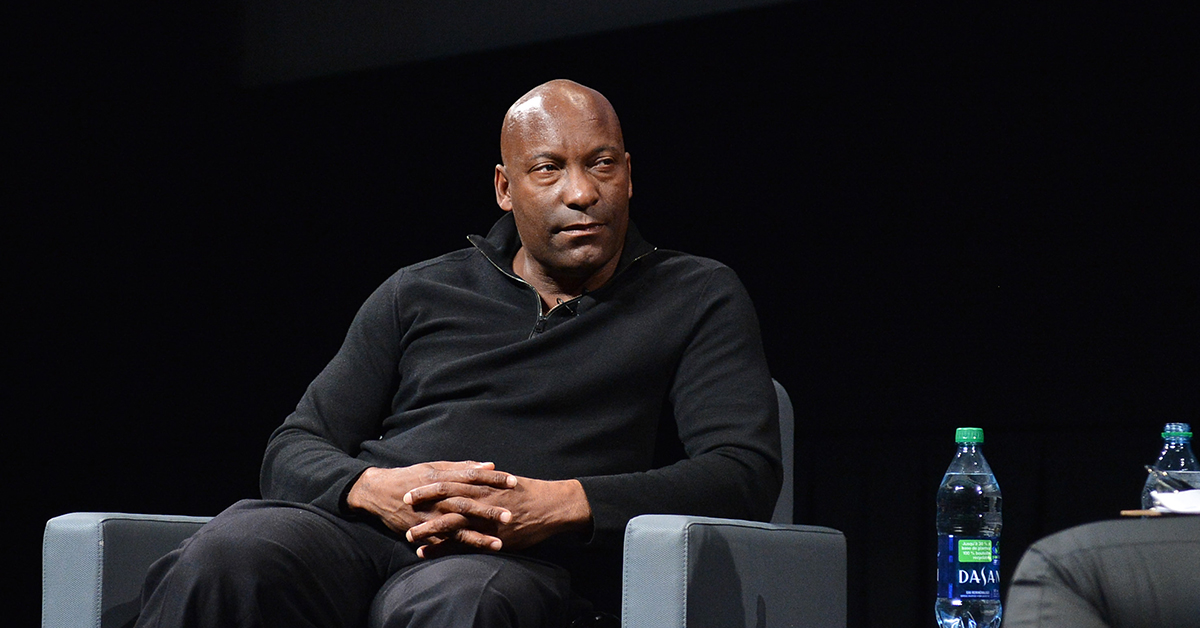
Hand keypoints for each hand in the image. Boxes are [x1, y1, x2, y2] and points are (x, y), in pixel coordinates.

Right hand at [345, 461, 517, 551]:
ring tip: (498, 544)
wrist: (379, 492)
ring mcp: (430, 516)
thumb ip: (463, 467)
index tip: (514, 481)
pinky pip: (442, 543)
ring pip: (457, 527)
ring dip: (478, 536)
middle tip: (511, 516)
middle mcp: (438, 497)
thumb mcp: (436, 467)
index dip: (494, 479)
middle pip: (468, 504)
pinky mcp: (423, 532)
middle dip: (489, 511)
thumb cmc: (412, 477)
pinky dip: (456, 550)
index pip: (473, 477)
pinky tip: (472, 556)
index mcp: (444, 478)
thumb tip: (490, 465)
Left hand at [405, 476, 591, 557]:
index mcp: (482, 484)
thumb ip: (486, 478)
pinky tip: (426, 554)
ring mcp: (484, 519)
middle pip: (444, 499)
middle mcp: (479, 499)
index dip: (428, 484)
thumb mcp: (504, 481)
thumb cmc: (528, 492)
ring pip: (449, 523)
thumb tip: (474, 471)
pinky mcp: (489, 537)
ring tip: (409, 534)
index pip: (449, 481)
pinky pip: (461, 544)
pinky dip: (442, 549)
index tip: (411, 487)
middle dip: (423, 501)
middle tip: (403, 503)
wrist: (550, 506)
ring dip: (427, 529)